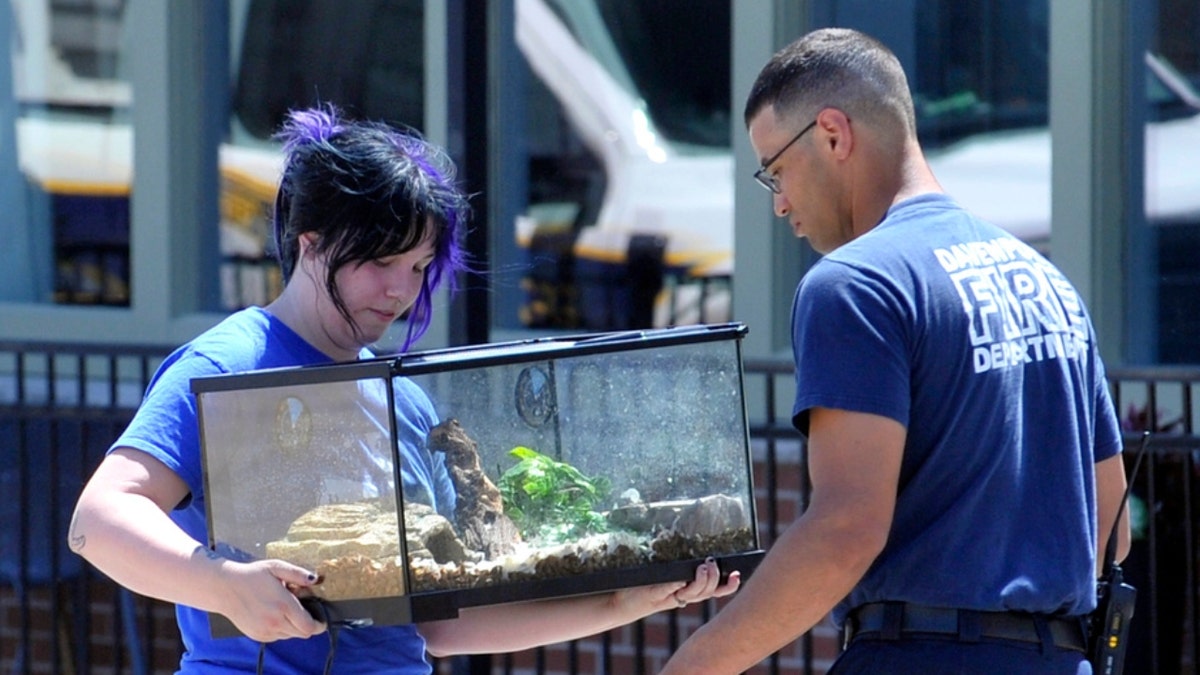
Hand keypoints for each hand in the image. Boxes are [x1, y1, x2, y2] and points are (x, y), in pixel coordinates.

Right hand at [214, 558, 327, 641]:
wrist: (225, 588)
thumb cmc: (252, 575)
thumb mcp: (276, 567)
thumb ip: (298, 574)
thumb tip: (315, 579)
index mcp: (284, 605)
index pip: (309, 626)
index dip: (318, 624)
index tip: (321, 618)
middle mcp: (275, 621)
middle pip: (302, 633)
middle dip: (308, 624)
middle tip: (303, 610)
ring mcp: (265, 631)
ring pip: (290, 635)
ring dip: (294, 626)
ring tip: (285, 609)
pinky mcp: (257, 635)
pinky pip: (277, 637)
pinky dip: (281, 629)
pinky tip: (274, 615)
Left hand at [616, 557, 741, 614]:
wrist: (624, 602)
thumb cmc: (647, 585)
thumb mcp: (667, 574)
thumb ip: (682, 567)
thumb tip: (698, 549)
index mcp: (689, 591)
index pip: (714, 591)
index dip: (728, 586)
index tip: (737, 575)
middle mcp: (683, 596)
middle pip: (707, 592)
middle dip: (713, 578)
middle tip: (710, 562)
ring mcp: (670, 597)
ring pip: (693, 594)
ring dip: (699, 581)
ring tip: (701, 566)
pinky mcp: (656, 594)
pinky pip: (668, 590)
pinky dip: (676, 584)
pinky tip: (681, 578)